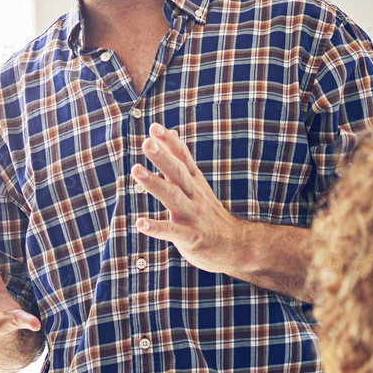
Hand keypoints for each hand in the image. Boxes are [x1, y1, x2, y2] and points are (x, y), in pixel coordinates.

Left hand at [130, 124, 249, 276]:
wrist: (236, 245)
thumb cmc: (209, 213)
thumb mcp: (197, 183)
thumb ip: (181, 159)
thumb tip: (170, 132)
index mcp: (194, 182)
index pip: (183, 158)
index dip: (169, 142)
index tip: (154, 127)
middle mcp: (194, 195)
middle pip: (178, 173)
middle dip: (162, 157)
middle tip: (146, 142)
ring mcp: (193, 215)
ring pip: (173, 197)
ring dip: (154, 183)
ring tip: (136, 170)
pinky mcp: (191, 237)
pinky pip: (172, 232)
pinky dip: (156, 227)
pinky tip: (140, 223)